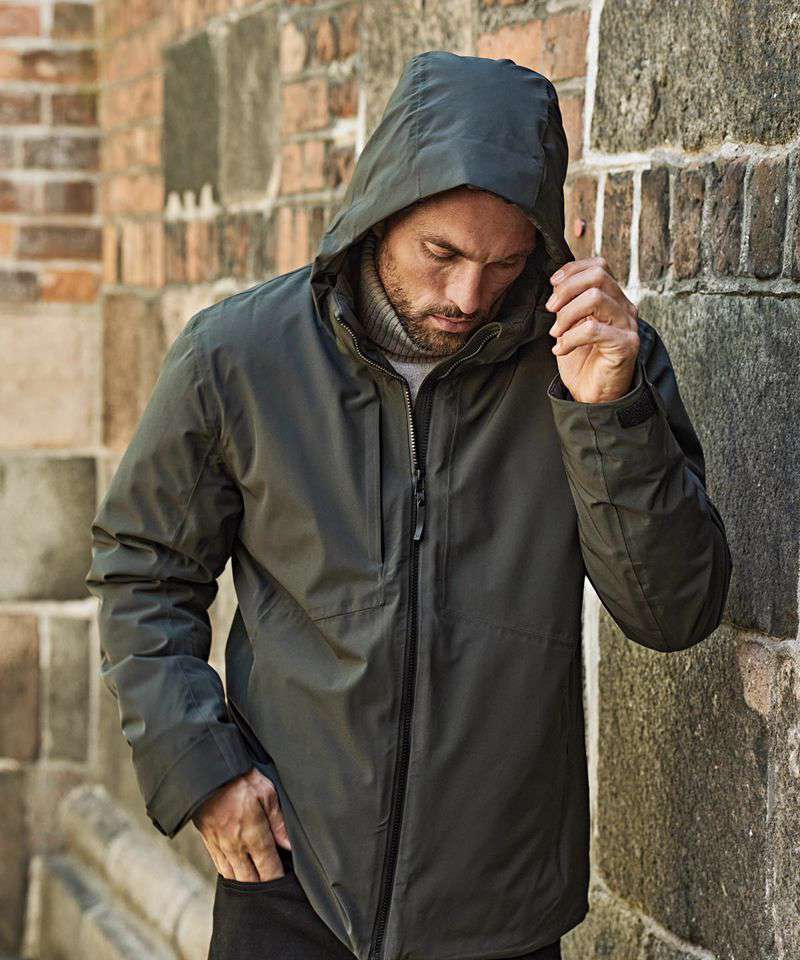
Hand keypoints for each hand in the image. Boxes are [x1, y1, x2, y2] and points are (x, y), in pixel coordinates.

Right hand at [191, 767, 291, 881]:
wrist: (207, 772)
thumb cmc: (240, 779)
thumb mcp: (267, 793)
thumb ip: (279, 822)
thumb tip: (289, 845)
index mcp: (253, 835)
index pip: (269, 869)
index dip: (277, 880)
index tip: (285, 886)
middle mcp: (236, 846)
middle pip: (250, 881)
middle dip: (262, 888)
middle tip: (273, 891)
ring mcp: (220, 846)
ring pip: (233, 877)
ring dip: (245, 885)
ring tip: (257, 888)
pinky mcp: (208, 842)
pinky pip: (220, 867)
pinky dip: (230, 875)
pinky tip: (237, 875)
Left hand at [545, 257, 639, 402]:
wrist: (592, 394)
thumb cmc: (581, 360)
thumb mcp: (570, 324)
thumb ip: (569, 303)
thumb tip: (557, 283)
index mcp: (613, 298)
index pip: (599, 266)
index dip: (573, 270)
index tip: (553, 284)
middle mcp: (624, 308)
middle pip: (598, 276)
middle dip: (567, 290)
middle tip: (551, 309)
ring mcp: (627, 325)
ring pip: (595, 298)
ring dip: (567, 315)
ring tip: (555, 334)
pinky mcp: (626, 345)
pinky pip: (592, 329)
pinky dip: (569, 338)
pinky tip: (560, 349)